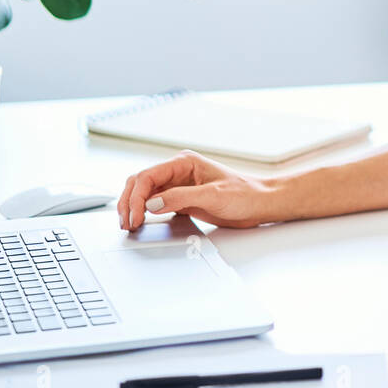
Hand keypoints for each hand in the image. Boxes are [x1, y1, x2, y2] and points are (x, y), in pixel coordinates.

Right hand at [118, 150, 280, 229]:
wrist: (260, 203)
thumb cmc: (244, 194)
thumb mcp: (213, 196)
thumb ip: (182, 198)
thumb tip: (153, 203)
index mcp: (183, 162)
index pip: (147, 176)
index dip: (136, 197)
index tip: (135, 215)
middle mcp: (178, 172)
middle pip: (140, 183)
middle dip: (129, 202)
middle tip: (126, 223)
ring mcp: (179, 186)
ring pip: (145, 194)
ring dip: (134, 207)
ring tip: (129, 224)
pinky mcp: (182, 199)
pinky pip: (155, 203)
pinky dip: (145, 212)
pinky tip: (141, 223)